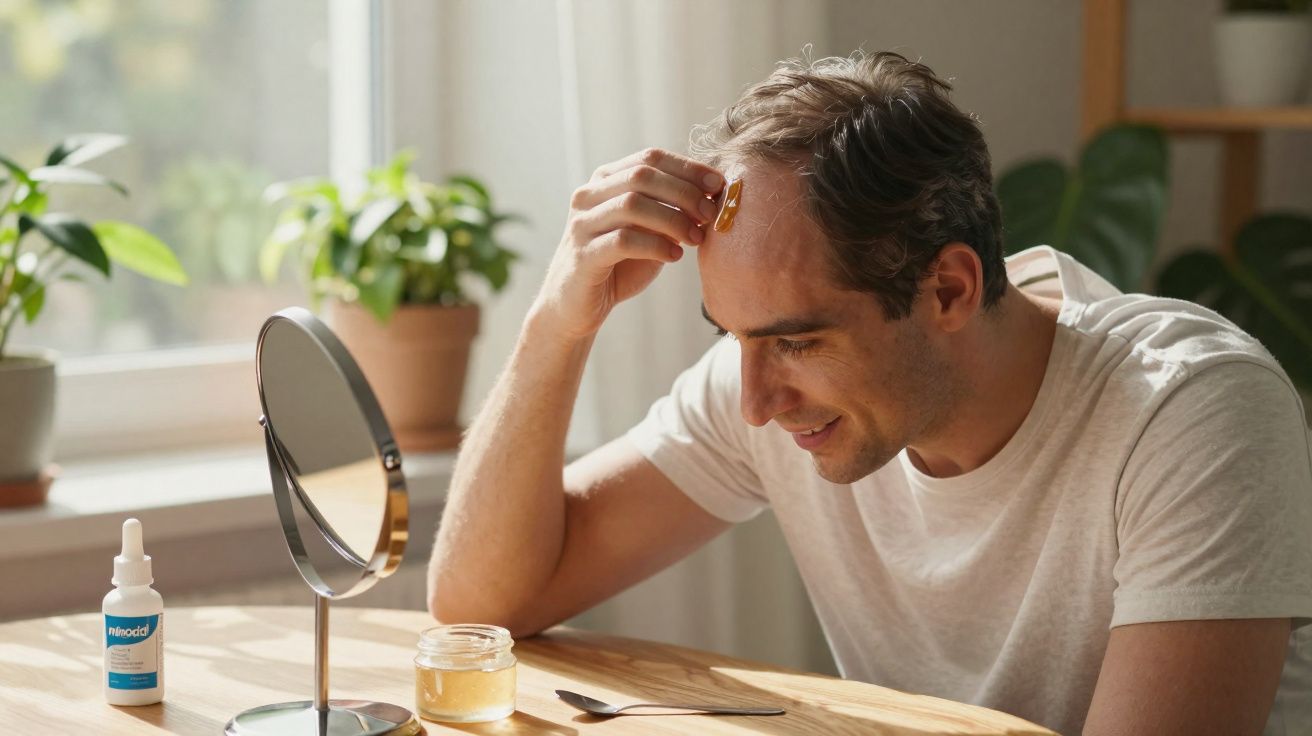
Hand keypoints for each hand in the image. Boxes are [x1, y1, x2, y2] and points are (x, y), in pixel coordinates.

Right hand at [531, 148, 722, 340]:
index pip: (650, 158)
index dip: (687, 168)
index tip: (718, 184)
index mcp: (606, 181)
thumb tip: (714, 195)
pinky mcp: (583, 255)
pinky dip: (656, 246)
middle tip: (709, 214)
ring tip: (695, 238)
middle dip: (683, 192)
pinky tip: (675, 256)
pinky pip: (623, 241)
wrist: (577, 305)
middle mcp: (588, 195)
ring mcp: (582, 224)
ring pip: (632, 204)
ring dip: (673, 219)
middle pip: (642, 176)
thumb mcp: (650, 231)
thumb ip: (672, 211)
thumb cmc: (619, 265)